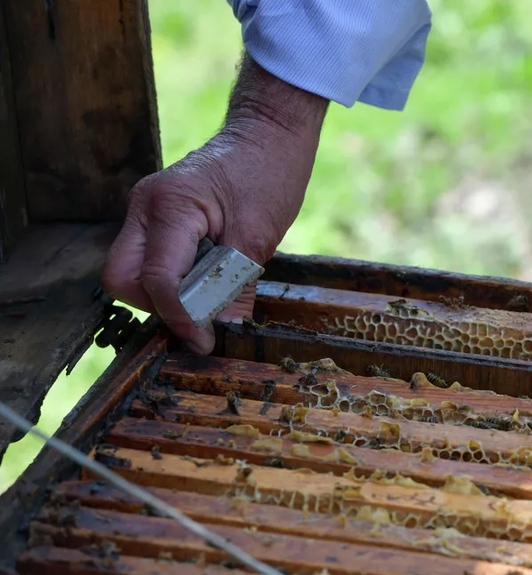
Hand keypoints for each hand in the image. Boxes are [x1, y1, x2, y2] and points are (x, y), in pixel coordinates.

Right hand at [102, 56, 327, 353]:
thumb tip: (222, 328)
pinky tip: (203, 280)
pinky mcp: (153, 218)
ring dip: (163, 295)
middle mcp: (145, 207)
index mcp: (171, 207)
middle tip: (201, 317)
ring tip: (208, 294)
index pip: (157, 279)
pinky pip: (146, 260)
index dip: (179, 317)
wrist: (267, 133)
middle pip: (120, 279)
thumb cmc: (269, 173)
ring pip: (128, 272)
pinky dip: (168, 280)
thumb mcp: (260, 236)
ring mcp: (144, 210)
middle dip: (156, 307)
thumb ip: (235, 284)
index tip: (204, 341)